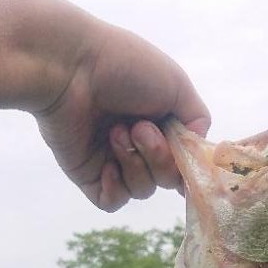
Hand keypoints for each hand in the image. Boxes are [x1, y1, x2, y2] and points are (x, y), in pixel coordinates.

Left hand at [36, 20, 209, 211]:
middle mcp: (138, 143)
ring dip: (136, 164)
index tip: (187, 158)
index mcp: (160, 121)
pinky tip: (107, 164)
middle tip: (140, 128)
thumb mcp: (177, 84)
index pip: (184, 159)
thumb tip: (196, 149)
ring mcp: (112, 160)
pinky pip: (112, 201)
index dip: (188, 164)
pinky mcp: (87, 174)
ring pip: (143, 190)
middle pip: (168, 179)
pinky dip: (116, 187)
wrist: (69, 67)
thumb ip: (198, 119)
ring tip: (115, 132)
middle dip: (160, 158)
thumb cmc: (123, 66)